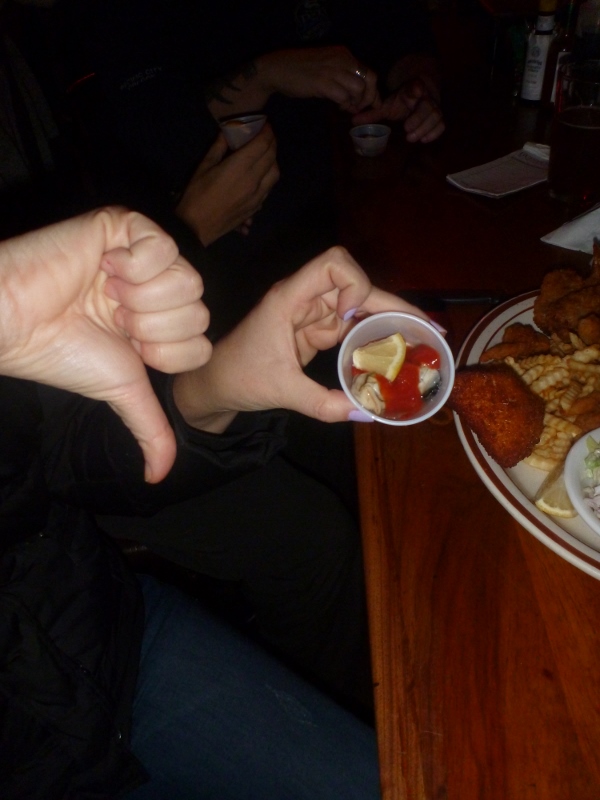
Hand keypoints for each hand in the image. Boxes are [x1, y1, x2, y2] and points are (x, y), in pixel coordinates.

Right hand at [0, 208, 209, 481]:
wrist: (18, 322)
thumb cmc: (63, 354)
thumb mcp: (121, 392)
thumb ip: (150, 429)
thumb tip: (158, 477)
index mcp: (161, 322)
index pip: (202, 340)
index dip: (166, 352)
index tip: (126, 345)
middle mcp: (158, 289)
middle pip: (200, 311)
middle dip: (151, 327)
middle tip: (112, 318)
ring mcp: (145, 256)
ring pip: (187, 281)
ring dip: (140, 298)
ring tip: (104, 294)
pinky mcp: (126, 226)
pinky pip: (163, 246)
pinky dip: (133, 265)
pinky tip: (103, 267)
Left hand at [173, 246, 429, 429]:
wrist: (215, 385)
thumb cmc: (238, 377)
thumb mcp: (282, 392)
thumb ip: (323, 404)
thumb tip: (366, 414)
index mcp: (290, 299)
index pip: (332, 263)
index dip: (354, 282)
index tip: (353, 318)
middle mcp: (304, 299)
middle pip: (356, 284)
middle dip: (391, 304)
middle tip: (428, 329)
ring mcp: (312, 314)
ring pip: (359, 305)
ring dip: (388, 320)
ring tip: (423, 341)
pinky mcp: (316, 331)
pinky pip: (352, 326)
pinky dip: (374, 336)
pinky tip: (396, 350)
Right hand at [176, 127, 279, 244]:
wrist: (196, 227)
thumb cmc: (196, 195)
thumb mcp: (204, 167)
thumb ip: (218, 148)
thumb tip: (227, 133)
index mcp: (240, 167)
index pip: (262, 144)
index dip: (267, 132)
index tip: (265, 124)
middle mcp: (254, 180)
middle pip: (272, 156)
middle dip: (272, 142)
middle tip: (267, 135)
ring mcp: (258, 195)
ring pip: (275, 173)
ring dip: (273, 160)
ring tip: (265, 154)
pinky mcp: (256, 207)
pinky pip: (269, 187)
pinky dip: (269, 176)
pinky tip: (261, 173)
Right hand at [258, 46, 379, 113]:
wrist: (277, 69)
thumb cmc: (299, 70)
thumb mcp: (325, 66)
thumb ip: (340, 75)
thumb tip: (354, 92)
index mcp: (343, 54)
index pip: (368, 71)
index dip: (373, 90)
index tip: (371, 103)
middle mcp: (341, 59)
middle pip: (369, 79)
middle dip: (368, 98)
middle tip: (359, 108)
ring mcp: (332, 70)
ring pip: (359, 89)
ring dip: (356, 103)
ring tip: (347, 108)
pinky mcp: (322, 83)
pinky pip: (343, 96)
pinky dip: (345, 105)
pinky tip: (339, 107)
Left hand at [352, 77, 443, 142]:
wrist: (422, 94)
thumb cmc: (402, 101)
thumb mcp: (388, 105)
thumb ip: (373, 113)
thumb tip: (353, 121)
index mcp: (412, 90)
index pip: (416, 87)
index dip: (416, 89)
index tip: (414, 92)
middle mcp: (425, 98)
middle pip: (428, 107)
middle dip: (418, 119)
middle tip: (406, 130)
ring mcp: (434, 108)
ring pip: (436, 116)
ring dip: (425, 128)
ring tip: (412, 138)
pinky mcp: (438, 118)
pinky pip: (441, 125)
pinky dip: (434, 133)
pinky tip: (423, 140)